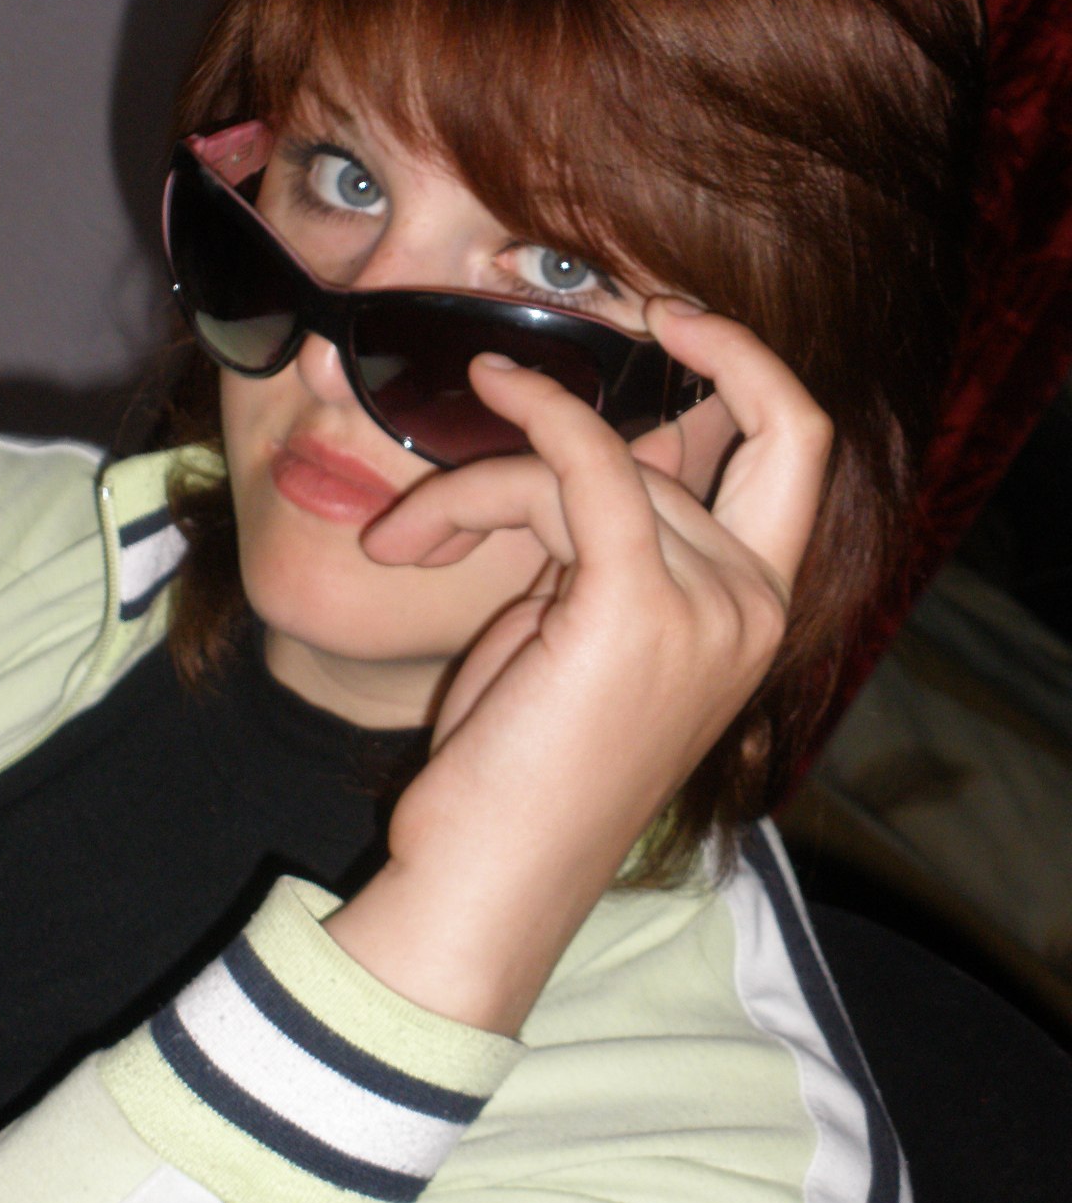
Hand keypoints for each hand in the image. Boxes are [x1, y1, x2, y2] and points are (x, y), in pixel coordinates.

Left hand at [325, 301, 832, 1032]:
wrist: (488, 881)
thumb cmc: (525, 764)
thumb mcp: (585, 626)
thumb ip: (613, 532)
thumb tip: (592, 437)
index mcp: (756, 610)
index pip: (797, 451)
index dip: (751, 368)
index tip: (675, 321)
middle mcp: (753, 606)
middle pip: (676, 450)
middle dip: (624, 406)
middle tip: (534, 393)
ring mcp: (708, 608)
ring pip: (592, 466)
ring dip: (481, 487)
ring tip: (406, 541)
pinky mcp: (636, 608)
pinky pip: (586, 464)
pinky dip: (534, 415)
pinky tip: (486, 390)